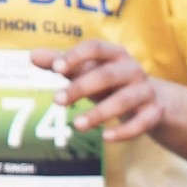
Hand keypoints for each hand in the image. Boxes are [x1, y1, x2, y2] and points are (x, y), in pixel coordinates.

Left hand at [35, 40, 168, 144]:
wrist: (152, 100)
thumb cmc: (110, 82)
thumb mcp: (87, 71)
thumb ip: (62, 64)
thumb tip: (32, 56)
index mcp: (115, 54)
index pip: (95, 48)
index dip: (76, 56)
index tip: (55, 69)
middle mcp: (133, 70)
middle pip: (107, 76)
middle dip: (81, 87)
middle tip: (57, 101)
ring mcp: (146, 92)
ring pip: (123, 101)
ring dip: (99, 113)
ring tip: (76, 125)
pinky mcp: (154, 113)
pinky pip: (142, 123)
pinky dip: (124, 132)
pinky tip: (105, 138)